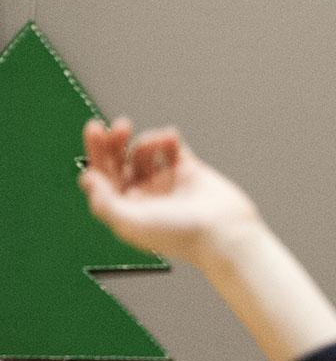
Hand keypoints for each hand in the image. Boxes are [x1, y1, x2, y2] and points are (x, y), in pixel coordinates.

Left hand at [78, 118, 260, 265]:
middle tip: (121, 125)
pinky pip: (172, 147)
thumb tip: (87, 178)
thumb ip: (103, 202)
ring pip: (143, 151)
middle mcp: (144, 195)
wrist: (224, 232)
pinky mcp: (189, 172)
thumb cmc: (181, 235)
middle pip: (118, 160)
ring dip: (147, 141)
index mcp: (126, 208)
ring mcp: (165, 182)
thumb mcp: (130, 222)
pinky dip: (168, 138)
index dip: (95, 153)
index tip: (96, 131)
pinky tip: (170, 137)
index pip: (101, 175)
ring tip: (159, 142)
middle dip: (115, 140)